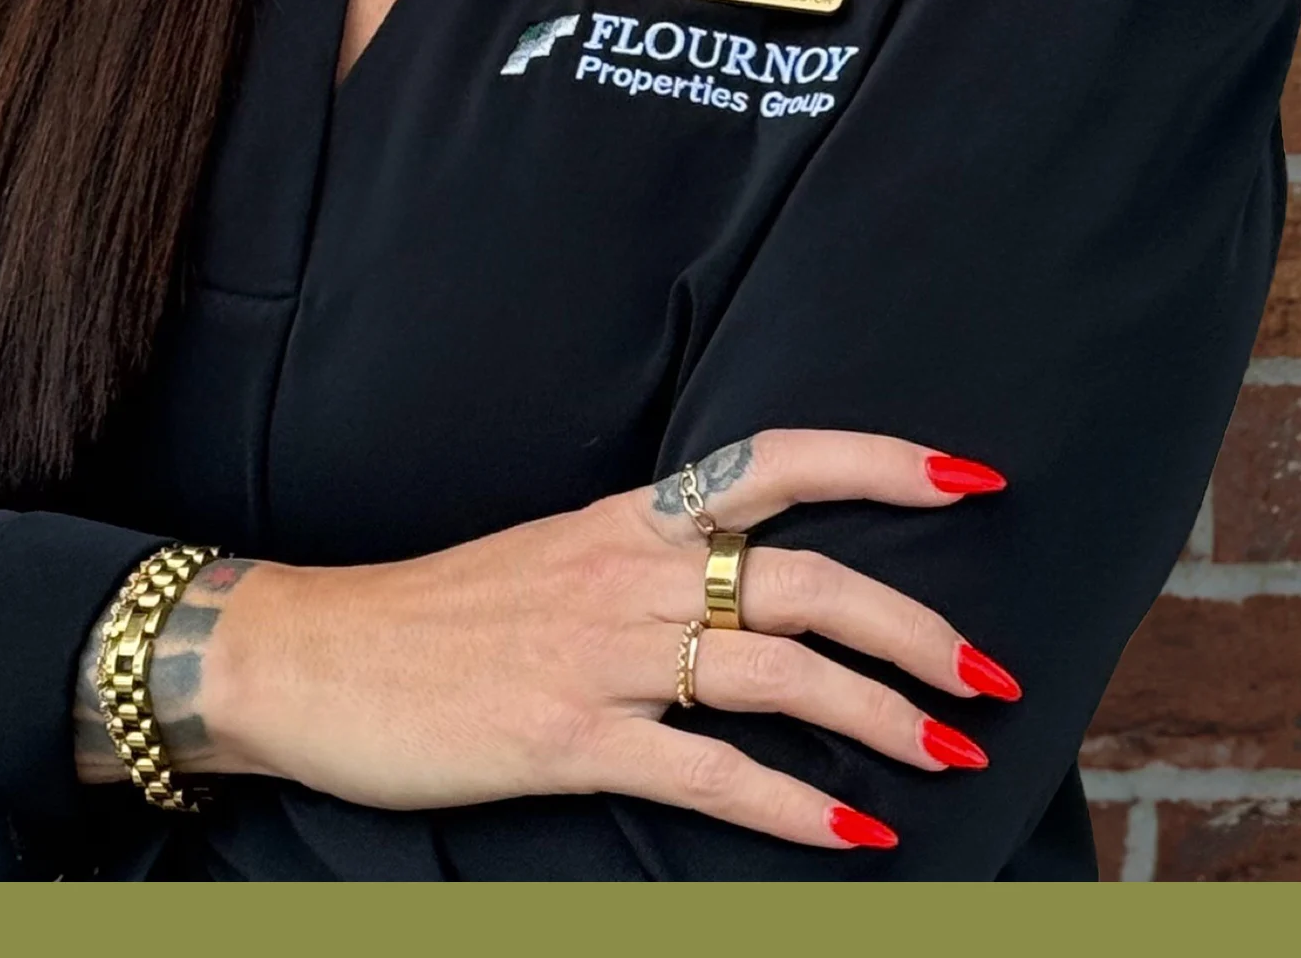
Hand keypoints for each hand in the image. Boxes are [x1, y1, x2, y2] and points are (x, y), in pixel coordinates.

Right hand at [170, 429, 1019, 851]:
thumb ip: (646, 565)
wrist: (308, 651)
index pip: (776, 460)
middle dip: (915, 623)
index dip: (880, 462)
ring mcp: (601, 653)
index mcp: (629, 517)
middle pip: (808, 578)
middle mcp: (629, 570)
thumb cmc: (433, 614)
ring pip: (777, 673)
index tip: (970, 480)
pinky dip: (793, 808)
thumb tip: (746, 594)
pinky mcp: (567, 737)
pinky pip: (707, 775)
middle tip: (992, 673)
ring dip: (880, 716)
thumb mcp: (551, 556)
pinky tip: (855, 838)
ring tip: (954, 755)